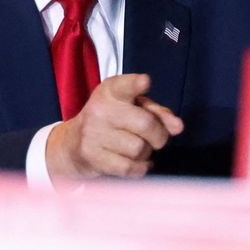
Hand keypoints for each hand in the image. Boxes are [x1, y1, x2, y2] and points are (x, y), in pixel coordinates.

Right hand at [45, 72, 183, 182]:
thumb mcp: (133, 108)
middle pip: (145, 124)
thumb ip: (157, 113)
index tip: (145, 82)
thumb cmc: (112, 122)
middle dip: (159, 135)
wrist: (72, 144)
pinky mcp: (92, 156)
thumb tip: (177, 127)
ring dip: (146, 153)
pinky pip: (130, 167)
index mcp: (111, 91)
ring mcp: (93, 133)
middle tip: (157, 138)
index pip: (125, 85)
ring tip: (137, 149)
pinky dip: (140, 168)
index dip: (136, 84)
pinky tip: (137, 163)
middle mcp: (100, 109)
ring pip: (139, 149)